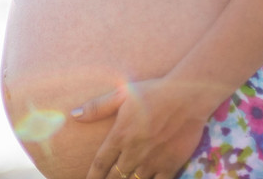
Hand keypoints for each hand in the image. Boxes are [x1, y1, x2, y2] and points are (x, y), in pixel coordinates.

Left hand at [69, 75, 215, 178]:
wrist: (187, 97)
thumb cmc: (153, 92)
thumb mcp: (122, 94)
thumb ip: (97, 107)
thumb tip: (74, 114)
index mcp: (120, 136)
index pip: (100, 163)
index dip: (92, 176)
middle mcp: (134, 152)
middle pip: (115, 177)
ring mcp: (152, 161)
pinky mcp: (170, 165)